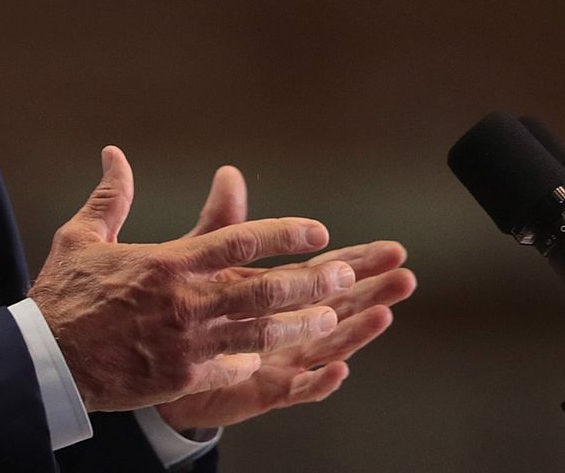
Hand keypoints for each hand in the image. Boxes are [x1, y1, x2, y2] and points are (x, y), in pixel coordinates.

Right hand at [28, 147, 349, 412]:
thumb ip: (110, 196)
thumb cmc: (63, 296)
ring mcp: (188, 343)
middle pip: (264, 289)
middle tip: (345, 275)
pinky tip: (271, 356)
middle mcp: (186, 302)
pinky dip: (254, 361)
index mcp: (168, 264)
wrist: (45, 360)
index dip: (283, 233)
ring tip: (331, 319)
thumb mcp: (82, 238)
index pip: (239, 240)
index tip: (315, 229)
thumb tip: (114, 154)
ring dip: (300, 324)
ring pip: (260, 333)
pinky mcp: (183, 377)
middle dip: (311, 281)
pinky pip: (232, 368)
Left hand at [156, 166, 417, 431]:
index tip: (393, 250)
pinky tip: (338, 370)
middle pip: (339, 306)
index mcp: (280, 294)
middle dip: (371, 291)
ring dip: (355, 332)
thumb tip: (229, 173)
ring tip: (383, 314)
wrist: (159, 363)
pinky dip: (318, 381)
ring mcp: (282, 359)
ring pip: (326, 345)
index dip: (359, 261)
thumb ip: (224, 223)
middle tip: (405, 277)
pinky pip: (295, 389)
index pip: (327, 272)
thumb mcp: (204, 261)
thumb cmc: (189, 310)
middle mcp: (289, 326)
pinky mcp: (264, 390)